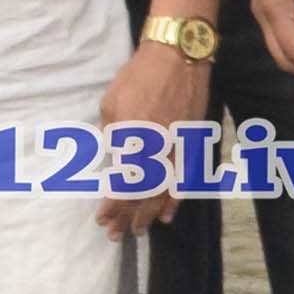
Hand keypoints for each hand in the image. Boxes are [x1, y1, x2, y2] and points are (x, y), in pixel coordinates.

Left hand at [98, 32, 211, 231]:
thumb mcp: (111, 105)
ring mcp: (176, 152)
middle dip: (127, 219)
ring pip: (163, 194)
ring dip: (149, 216)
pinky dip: (174, 200)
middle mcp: (155, 154)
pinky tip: (167, 215)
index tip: (102, 219)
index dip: (112, 208)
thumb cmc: (138, 77)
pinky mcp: (191, 146)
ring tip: (138, 232)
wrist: (178, 57)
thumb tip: (114, 154)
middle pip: (142, 197)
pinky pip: (183, 181)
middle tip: (116, 235)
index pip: (122, 188)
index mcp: (132, 144)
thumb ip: (112, 135)